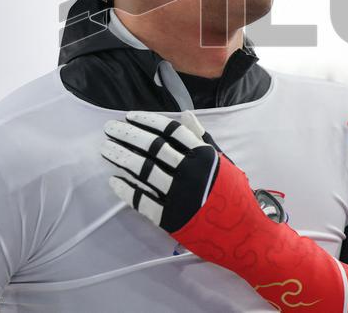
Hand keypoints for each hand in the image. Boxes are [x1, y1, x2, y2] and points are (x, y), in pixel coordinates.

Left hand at [102, 111, 222, 232]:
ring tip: (105, 148)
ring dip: (122, 157)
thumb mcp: (221, 161)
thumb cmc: (232, 194)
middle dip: (129, 134)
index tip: (130, 116)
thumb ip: (202, 138)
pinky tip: (114, 181)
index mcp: (203, 155)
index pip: (170, 131)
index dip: (148, 121)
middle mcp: (190, 172)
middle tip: (109, 127)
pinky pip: (144, 201)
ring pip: (144, 171)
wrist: (241, 232)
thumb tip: (186, 114)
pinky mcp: (171, 218)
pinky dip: (127, 191)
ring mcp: (179, 195)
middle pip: (153, 147)